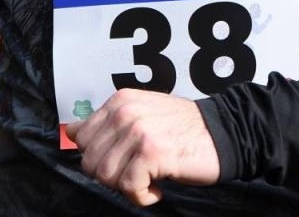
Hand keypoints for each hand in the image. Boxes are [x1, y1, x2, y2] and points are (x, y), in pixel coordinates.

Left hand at [63, 89, 220, 205]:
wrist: (225, 133)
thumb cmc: (184, 129)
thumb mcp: (142, 113)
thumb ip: (109, 122)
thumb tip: (73, 133)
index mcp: (119, 101)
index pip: (81, 138)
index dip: (99, 157)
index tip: (122, 161)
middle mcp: (125, 112)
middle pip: (91, 161)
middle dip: (112, 176)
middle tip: (137, 174)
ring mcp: (137, 132)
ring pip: (106, 176)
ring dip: (128, 187)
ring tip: (149, 179)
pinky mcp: (152, 153)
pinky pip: (129, 188)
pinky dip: (143, 196)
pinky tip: (158, 188)